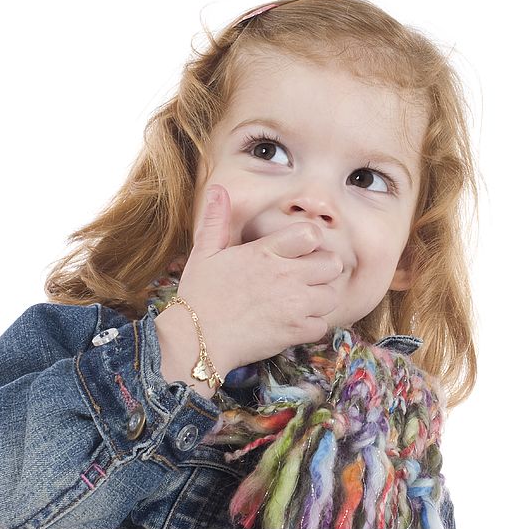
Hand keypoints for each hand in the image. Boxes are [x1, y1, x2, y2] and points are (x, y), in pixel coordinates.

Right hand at [167, 183, 342, 374]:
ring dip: (319, 299)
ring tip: (300, 301)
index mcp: (266, 252)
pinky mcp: (295, 331)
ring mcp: (294, 305)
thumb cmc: (199, 295)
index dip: (310, 241)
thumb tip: (217, 190)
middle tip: (307, 277)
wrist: (195, 339)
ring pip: (331, 295)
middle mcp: (286, 276)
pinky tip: (294, 324)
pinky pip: (322, 326)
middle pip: (332, 264)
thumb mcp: (204, 252)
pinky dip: (311, 327)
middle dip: (323, 269)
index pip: (311, 234)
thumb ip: (216, 220)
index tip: (299, 251)